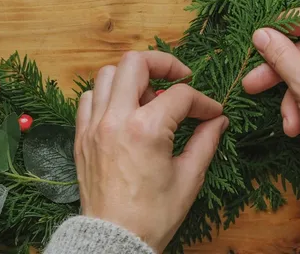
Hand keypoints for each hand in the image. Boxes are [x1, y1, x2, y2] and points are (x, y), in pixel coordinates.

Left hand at [75, 51, 228, 252]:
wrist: (114, 240)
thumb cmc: (152, 215)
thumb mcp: (188, 178)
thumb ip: (205, 142)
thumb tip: (218, 121)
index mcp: (146, 129)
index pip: (180, 95)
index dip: (203, 102)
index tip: (212, 114)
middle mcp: (116, 119)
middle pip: (136, 62)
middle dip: (163, 64)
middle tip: (179, 78)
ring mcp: (94, 126)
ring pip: (108, 74)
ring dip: (132, 77)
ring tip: (150, 97)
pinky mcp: (81, 137)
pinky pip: (89, 99)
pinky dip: (107, 95)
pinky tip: (124, 110)